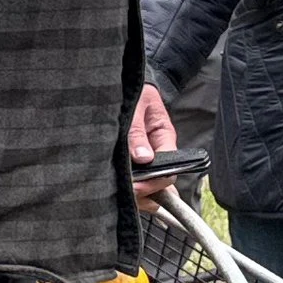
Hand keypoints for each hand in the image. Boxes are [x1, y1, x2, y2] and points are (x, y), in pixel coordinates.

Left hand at [128, 81, 176, 204]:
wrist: (126, 87)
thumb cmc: (134, 93)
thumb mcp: (135, 107)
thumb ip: (137, 131)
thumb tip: (143, 158)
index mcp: (164, 137)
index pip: (169, 168)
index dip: (154, 182)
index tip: (136, 187)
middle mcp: (157, 152)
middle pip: (160, 184)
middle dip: (144, 193)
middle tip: (123, 194)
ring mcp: (146, 159)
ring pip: (149, 188)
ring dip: (137, 195)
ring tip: (117, 195)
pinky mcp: (132, 163)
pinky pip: (135, 183)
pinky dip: (127, 190)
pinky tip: (114, 192)